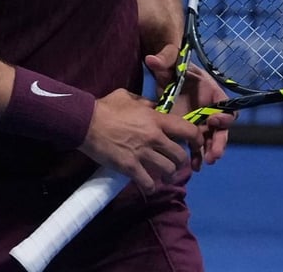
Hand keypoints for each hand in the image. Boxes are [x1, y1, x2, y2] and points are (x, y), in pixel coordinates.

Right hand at [78, 89, 201, 192]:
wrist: (86, 122)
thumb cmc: (106, 107)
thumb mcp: (128, 96)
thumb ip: (145, 103)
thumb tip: (154, 108)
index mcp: (156, 120)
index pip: (187, 130)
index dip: (196, 139)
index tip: (196, 145)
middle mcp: (154, 138)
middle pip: (180, 156)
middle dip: (180, 161)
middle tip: (175, 163)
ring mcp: (142, 154)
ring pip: (168, 170)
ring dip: (168, 175)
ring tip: (164, 176)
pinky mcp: (130, 167)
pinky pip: (148, 182)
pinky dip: (151, 186)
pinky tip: (150, 185)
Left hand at [144, 46, 233, 170]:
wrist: (166, 74)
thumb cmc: (173, 66)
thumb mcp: (170, 61)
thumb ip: (164, 59)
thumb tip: (151, 59)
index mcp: (212, 92)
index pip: (226, 106)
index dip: (223, 115)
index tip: (213, 119)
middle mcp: (210, 109)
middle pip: (221, 128)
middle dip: (218, 142)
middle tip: (213, 155)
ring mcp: (201, 121)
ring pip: (210, 140)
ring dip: (209, 152)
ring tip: (203, 163)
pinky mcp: (190, 130)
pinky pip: (196, 145)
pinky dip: (196, 156)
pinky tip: (192, 167)